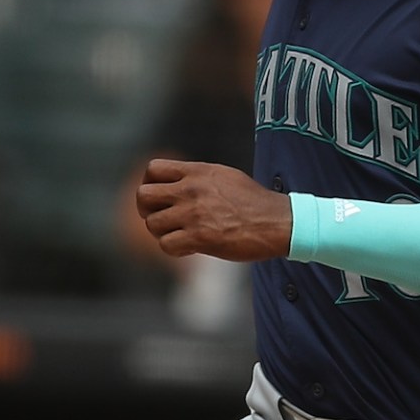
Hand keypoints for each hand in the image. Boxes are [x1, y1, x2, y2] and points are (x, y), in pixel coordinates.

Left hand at [138, 159, 293, 260]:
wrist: (276, 222)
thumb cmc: (254, 202)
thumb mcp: (224, 176)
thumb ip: (198, 177)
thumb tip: (178, 183)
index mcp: (197, 172)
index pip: (153, 169)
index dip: (149, 184)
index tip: (160, 197)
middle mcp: (191, 190)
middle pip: (143, 196)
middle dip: (147, 210)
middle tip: (162, 219)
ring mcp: (193, 214)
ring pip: (152, 224)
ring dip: (163, 233)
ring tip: (181, 235)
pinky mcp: (199, 237)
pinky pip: (166, 245)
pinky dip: (175, 249)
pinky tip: (191, 248)